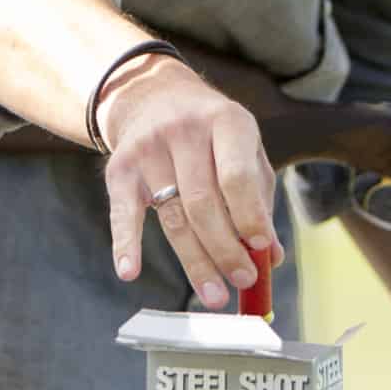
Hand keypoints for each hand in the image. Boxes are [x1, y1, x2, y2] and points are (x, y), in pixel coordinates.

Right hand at [98, 53, 283, 308]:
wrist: (153, 95)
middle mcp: (185, 130)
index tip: (260, 251)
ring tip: (214, 294)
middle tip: (242, 281)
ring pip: (173, 216)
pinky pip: (123, 212)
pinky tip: (129, 272)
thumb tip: (270, 256)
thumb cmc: (211, 134)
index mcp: (226, 121)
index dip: (249, 217)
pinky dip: (125, 244)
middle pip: (203, 203)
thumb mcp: (244, 152)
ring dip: (195, 261)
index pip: (237, 176)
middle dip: (225, 249)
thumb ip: (258, 201)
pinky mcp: (120, 167)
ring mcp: (149, 147)